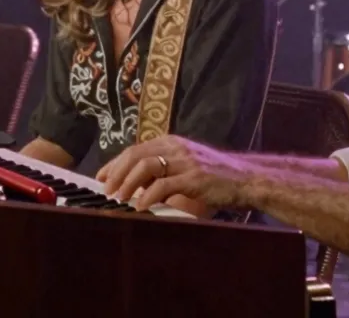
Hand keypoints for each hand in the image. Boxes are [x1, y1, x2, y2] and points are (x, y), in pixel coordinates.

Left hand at [96, 135, 251, 211]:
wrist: (247, 179)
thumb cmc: (216, 176)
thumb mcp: (186, 166)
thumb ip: (163, 170)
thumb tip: (135, 184)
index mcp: (172, 142)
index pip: (135, 149)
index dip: (115, 163)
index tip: (101, 177)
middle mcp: (176, 147)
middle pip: (136, 155)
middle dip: (116, 173)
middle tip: (105, 189)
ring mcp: (185, 161)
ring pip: (146, 166)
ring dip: (128, 183)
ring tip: (119, 197)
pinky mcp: (194, 177)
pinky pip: (163, 185)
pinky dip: (148, 196)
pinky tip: (140, 206)